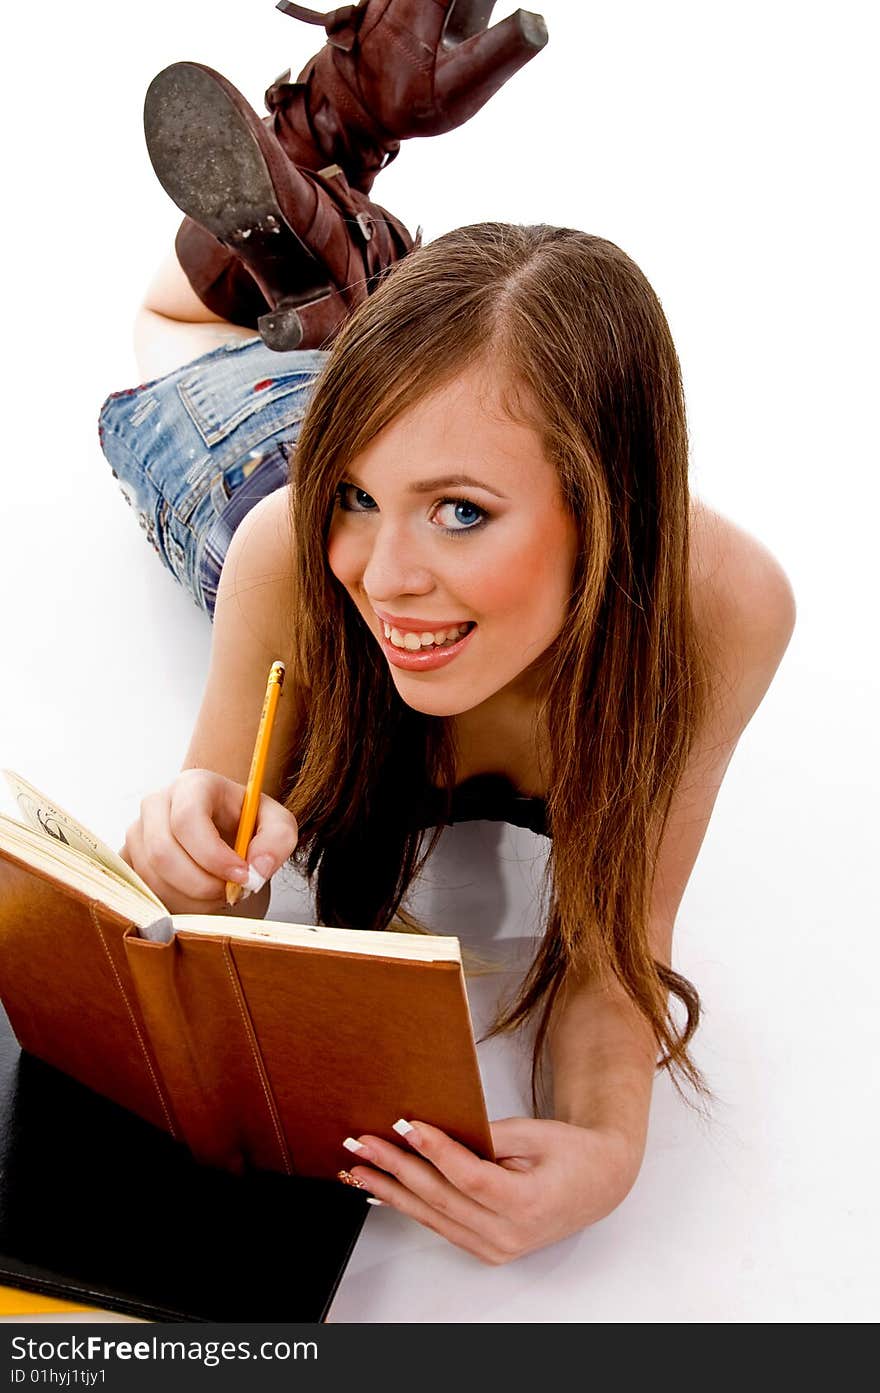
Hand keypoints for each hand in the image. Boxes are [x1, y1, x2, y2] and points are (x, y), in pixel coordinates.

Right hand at [119, 768, 298, 914]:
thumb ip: (278, 841)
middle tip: (229, 893)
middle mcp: (157, 802)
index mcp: (193, 785)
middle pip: (163, 853)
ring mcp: (137, 830)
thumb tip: (256, 870)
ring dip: (189, 898)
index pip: (187, 819)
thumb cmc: (248, 823)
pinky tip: (196, 897)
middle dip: (200, 884)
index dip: (212, 856)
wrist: (223, 829)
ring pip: (151, 876)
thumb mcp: (277, 824)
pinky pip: (143, 889)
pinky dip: (173, 903)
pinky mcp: (128, 857)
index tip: (240, 876)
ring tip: (217, 893)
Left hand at [341, 1116, 641, 1263]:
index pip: (471, 1178)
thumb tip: (441, 1127)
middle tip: (364, 1143)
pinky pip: (439, 1224)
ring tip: (359, 1165)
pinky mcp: (484, 1247)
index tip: (406, 1124)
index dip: (436, 1151)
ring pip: (432, 1216)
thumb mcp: (538, 1133)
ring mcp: (495, 1248)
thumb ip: (491, 1135)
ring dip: (391, 1188)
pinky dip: (408, 1204)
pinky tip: (382, 1189)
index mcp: (528, 1205)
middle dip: (397, 1167)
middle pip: (441, 1198)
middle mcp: (509, 1235)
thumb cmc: (571, 1154)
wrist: (597, 1185)